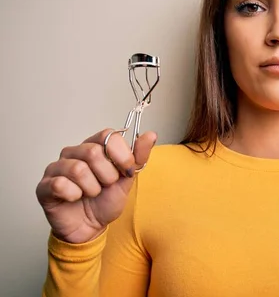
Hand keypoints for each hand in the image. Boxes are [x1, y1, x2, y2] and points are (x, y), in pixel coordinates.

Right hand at [35, 129, 156, 243]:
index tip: (125, 171)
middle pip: (93, 152)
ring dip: (92, 188)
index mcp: (94, 146)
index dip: (121, 156)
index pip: (108, 136)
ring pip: (78, 169)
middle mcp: (73, 152)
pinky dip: (74, 195)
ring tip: (90, 194)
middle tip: (105, 186)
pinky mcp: (44, 186)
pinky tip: (75, 199)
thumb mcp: (127, 179)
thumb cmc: (105, 201)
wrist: (91, 228)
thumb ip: (138, 157)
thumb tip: (150, 135)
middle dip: (107, 176)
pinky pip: (60, 184)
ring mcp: (56, 168)